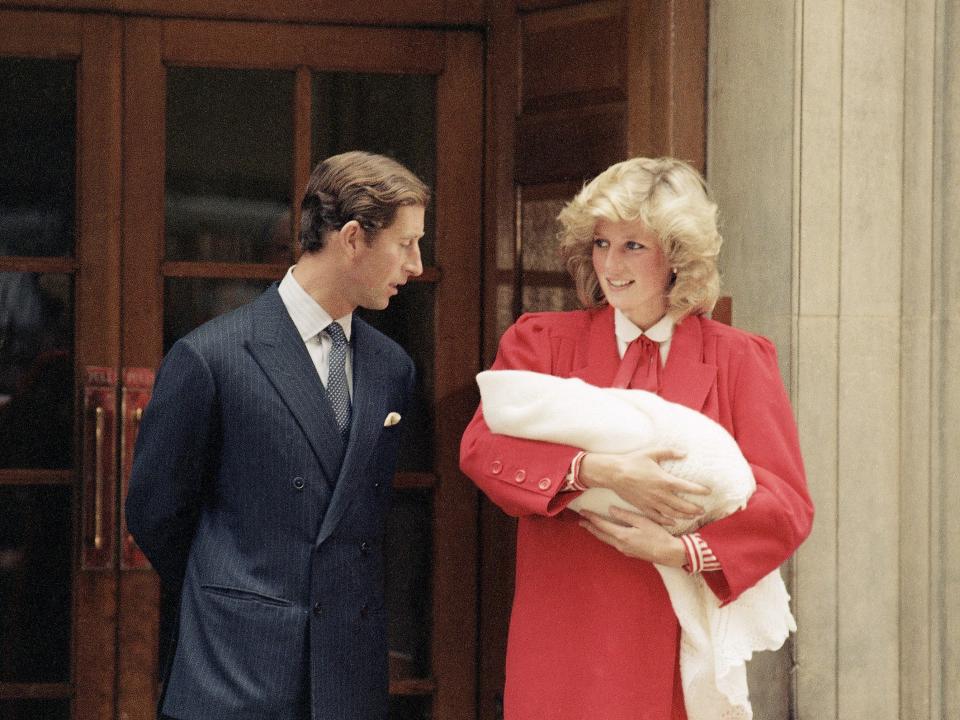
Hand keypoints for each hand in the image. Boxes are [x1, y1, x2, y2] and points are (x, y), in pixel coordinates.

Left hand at [578, 506, 686, 565]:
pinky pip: (613, 544)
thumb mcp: (642, 521)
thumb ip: (626, 515)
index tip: (582, 512)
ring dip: (597, 533)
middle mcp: (620, 544)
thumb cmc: (658, 535)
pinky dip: (606, 538)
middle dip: (590, 527)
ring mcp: (624, 550)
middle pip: (600, 535)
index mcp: (622, 535)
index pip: (601, 525)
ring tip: (590, 527)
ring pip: (606, 540)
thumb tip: (611, 510)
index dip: (591, 518)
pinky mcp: (630, 553)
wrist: (669, 553)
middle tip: (581, 521)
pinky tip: (607, 535)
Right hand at [579, 448, 709, 526]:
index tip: (708, 491)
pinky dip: (667, 521)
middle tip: (703, 510)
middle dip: (694, 508)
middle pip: (682, 504)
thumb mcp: (652, 453)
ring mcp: (651, 502)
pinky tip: (673, 522)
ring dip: (684, 515)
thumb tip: (685, 452)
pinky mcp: (643, 506)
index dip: (699, 490)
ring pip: (672, 512)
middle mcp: (660, 494)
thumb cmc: (633, 461)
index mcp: (664, 480)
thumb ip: (670, 452)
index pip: (687, 487)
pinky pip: (657, 517)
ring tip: (693, 516)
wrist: (614, 473)